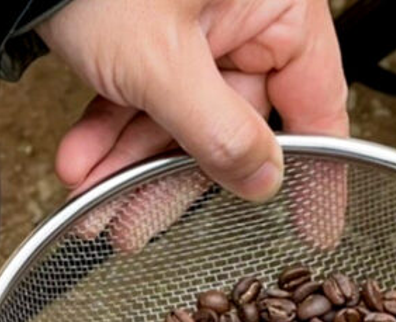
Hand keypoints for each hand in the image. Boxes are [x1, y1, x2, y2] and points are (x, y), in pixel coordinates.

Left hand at [38, 0, 349, 249]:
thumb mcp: (161, 61)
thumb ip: (217, 130)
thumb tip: (263, 178)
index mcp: (277, 5)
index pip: (315, 100)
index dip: (312, 171)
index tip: (312, 226)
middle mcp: (243, 13)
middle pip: (228, 123)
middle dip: (168, 179)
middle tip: (138, 224)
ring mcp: (195, 24)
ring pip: (175, 117)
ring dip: (126, 166)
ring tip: (93, 204)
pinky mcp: (147, 32)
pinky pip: (139, 94)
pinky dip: (107, 131)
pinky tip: (80, 164)